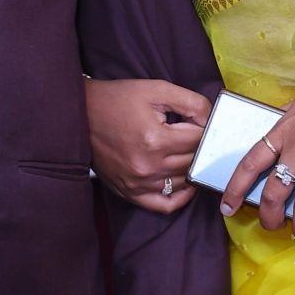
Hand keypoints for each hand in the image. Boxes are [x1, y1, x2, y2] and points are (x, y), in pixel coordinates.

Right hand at [87, 77, 212, 213]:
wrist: (81, 115)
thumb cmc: (118, 99)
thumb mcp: (157, 89)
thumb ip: (191, 103)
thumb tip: (213, 119)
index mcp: (156, 139)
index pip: (199, 140)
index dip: (205, 128)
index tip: (201, 122)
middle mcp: (148, 166)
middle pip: (194, 162)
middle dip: (202, 148)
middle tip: (200, 137)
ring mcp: (138, 183)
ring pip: (184, 182)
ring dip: (192, 169)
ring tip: (192, 154)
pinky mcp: (130, 192)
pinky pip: (164, 205)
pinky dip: (181, 197)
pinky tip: (186, 183)